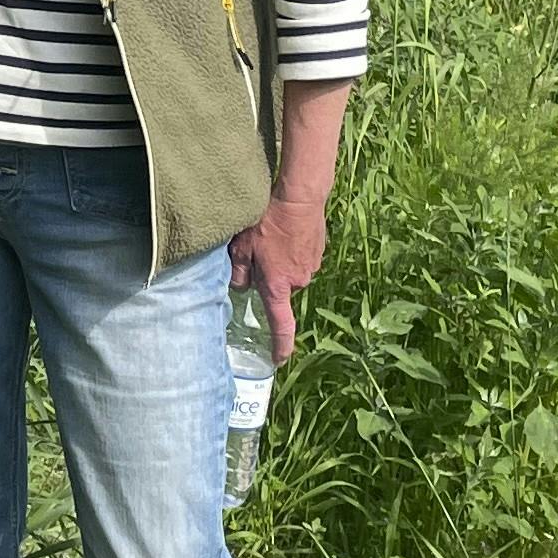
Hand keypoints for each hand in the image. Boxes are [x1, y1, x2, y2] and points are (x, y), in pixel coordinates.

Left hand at [230, 190, 328, 357]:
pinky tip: (284, 232)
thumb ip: (238, 272)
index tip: (279, 359)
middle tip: (257, 252)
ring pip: (290, 272)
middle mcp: (298, 281)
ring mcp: (311, 267)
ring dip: (280, 261)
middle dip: (269, 277)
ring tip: (272, 237)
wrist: (300, 197)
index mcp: (277, 286)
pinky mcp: (318, 252)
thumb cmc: (267, 222)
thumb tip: (240, 286)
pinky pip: (300, 258)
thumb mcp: (241, 247)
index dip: (280, 345)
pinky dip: (292, 249)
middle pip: (279, 288)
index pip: (280, 324)